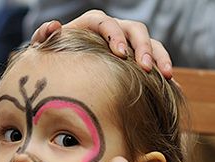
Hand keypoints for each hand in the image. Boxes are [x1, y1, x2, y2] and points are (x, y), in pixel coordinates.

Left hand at [30, 10, 172, 78]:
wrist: (64, 72)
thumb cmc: (53, 58)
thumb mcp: (43, 48)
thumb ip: (43, 36)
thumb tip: (55, 25)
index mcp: (93, 23)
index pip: (107, 23)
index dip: (116, 36)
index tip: (121, 54)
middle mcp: (114, 30)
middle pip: (135, 30)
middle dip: (143, 48)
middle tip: (147, 68)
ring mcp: (128, 42)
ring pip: (151, 42)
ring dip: (160, 57)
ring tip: (166, 76)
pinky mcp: (137, 58)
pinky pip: (156, 59)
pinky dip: (164, 69)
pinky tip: (172, 86)